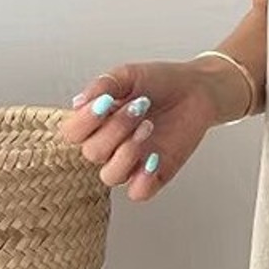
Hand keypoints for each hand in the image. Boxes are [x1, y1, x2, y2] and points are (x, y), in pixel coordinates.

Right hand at [57, 58, 249, 202]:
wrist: (196, 89)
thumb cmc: (160, 82)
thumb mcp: (129, 75)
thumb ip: (104, 85)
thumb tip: (79, 102)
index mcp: (96, 122)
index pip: (72, 133)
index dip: (85, 121)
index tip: (107, 101)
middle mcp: (109, 146)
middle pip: (92, 153)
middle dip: (116, 128)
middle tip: (140, 106)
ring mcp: (131, 163)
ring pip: (111, 176)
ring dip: (127, 152)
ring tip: (149, 127)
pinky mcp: (156, 175)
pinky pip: (138, 193)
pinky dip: (143, 180)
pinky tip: (155, 158)